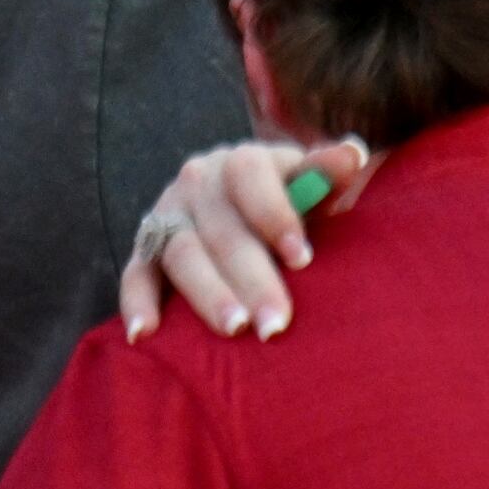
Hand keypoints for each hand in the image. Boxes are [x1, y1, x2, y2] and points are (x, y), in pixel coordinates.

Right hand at [117, 138, 380, 343]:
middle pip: (224, 232)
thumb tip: (352, 154)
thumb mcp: (309, 180)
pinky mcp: (144, 246)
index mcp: (243, 160)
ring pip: (182, 255)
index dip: (277, 217)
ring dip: (207, 294)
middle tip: (276, 324)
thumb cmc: (289, 196)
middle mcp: (199, 181)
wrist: (242, 199)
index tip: (303, 260)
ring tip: (234, 329)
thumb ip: (326, 172)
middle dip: (253, 279)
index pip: (253, 180)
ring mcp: (167, 213)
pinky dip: (137, 302)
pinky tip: (145, 334)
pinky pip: (135, 273)